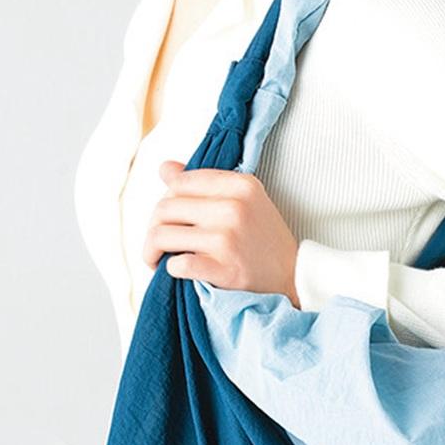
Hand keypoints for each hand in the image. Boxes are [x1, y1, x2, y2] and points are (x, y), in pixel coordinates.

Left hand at [141, 160, 299, 303]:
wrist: (293, 277)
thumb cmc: (263, 238)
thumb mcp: (243, 200)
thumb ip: (206, 183)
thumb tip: (165, 168)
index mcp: (240, 185)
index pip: (180, 182)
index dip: (167, 200)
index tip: (169, 218)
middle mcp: (234, 208)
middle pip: (166, 208)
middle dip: (153, 227)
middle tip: (157, 243)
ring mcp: (229, 239)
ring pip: (164, 235)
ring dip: (152, 250)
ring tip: (156, 258)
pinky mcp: (226, 270)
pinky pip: (178, 264)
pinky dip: (171, 268)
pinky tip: (176, 269)